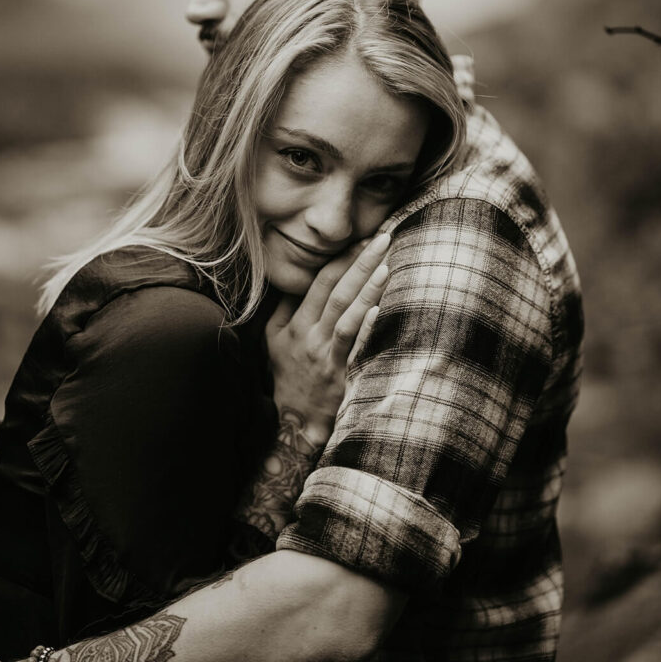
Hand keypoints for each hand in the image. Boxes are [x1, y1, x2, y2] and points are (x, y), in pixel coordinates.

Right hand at [265, 232, 389, 443]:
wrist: (292, 423)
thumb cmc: (287, 377)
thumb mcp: (273, 340)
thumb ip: (284, 309)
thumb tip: (298, 279)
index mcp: (294, 324)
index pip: (319, 282)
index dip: (341, 259)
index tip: (361, 239)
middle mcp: (309, 335)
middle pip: (336, 290)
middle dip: (360, 262)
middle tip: (382, 238)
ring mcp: (324, 354)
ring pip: (346, 313)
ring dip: (367, 287)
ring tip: (386, 264)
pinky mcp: (339, 373)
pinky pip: (352, 345)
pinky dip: (366, 325)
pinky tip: (379, 308)